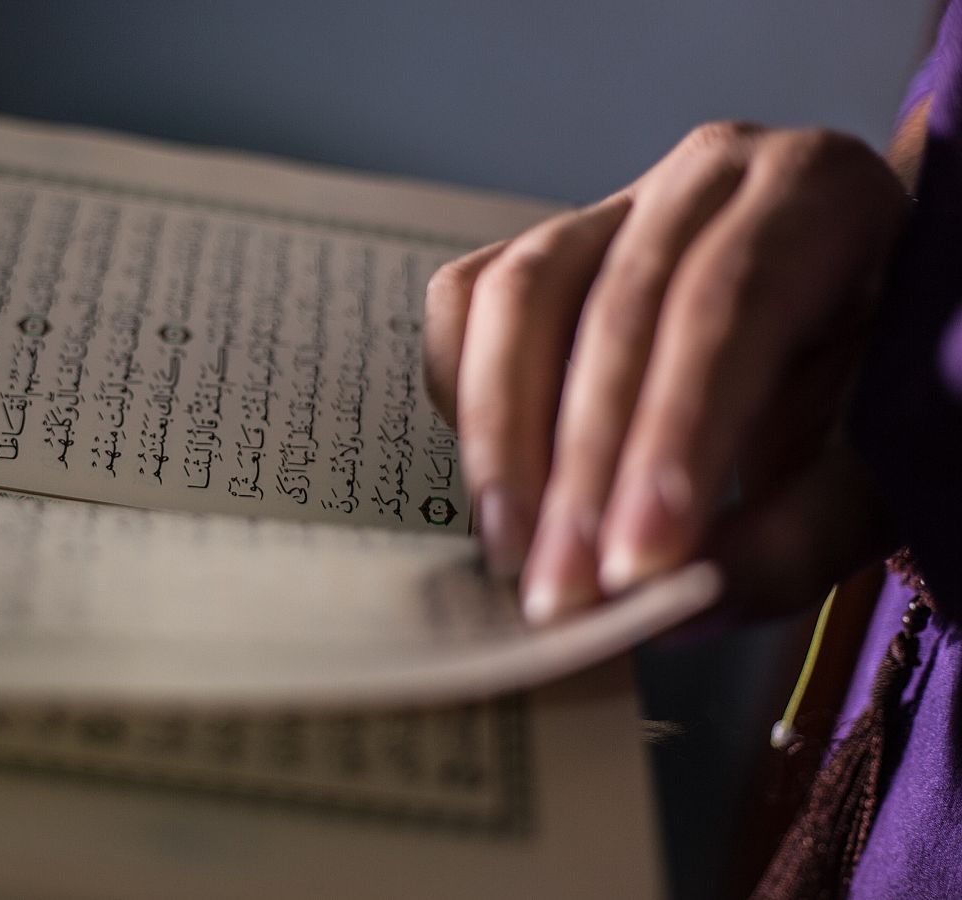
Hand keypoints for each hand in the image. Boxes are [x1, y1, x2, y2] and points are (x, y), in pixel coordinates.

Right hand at [423, 122, 909, 622]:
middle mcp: (706, 178)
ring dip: (501, 437)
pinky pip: (467, 302)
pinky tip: (494, 481)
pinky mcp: (542, 252)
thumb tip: (677, 604)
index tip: (639, 564)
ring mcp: (611, 207)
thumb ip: (801, 533)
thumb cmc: (878, 385)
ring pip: (516, 294)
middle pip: (613, 309)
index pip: (727, 304)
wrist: (852, 320)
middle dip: (580, 470)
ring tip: (511, 551)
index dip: (672, 436)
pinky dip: (465, 394)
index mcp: (820, 195)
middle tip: (563, 591)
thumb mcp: (885, 460)